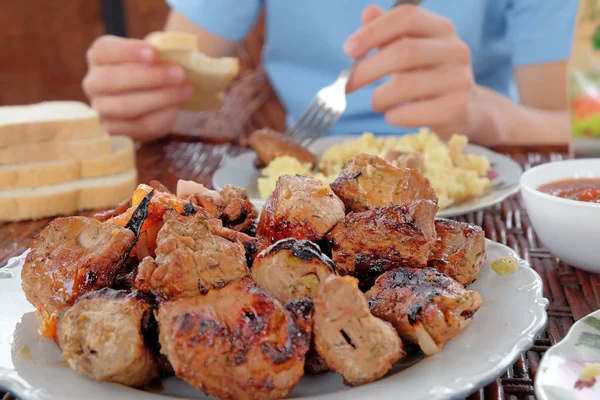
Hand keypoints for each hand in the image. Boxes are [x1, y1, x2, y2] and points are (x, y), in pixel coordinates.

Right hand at [82, 35, 193, 140]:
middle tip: (179, 74)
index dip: (128, 51)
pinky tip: (178, 107)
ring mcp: (101, 109)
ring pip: (126, 106)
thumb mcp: (155, 55)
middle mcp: (93, 83)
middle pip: (112, 80)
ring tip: (186, 90)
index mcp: (98, 57)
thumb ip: (159, 51)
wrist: (154, 95)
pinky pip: (140, 126)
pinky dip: (163, 116)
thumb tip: (172, 53)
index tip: (154, 52)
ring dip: (160, 98)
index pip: (104, 51)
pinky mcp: (115, 130)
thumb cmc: (152, 68)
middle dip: (149, 77)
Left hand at [344, 5, 475, 137]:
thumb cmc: (427, 75)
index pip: (406, 17)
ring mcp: (459, 79)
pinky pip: (411, 113)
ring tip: (377, 103)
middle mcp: (455, 50)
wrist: (462, 109)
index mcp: (441, 28)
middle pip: (403, 52)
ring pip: (404, 86)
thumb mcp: (410, 50)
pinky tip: (392, 115)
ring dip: (379, 98)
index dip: (373, 31)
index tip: (348, 50)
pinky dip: (393, 116)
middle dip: (367, 70)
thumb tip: (368, 13)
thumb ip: (388, 33)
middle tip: (347, 85)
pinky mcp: (456, 108)